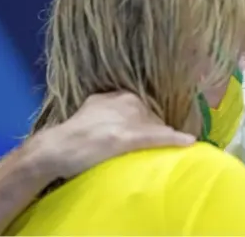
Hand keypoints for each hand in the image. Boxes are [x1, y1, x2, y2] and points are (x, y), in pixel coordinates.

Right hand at [25, 92, 195, 179]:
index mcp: (121, 95)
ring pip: (158, 128)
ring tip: (171, 150)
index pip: (146, 109)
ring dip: (166, 139)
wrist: (56, 148)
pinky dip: (174, 140)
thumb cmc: (74, 133)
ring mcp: (129, 120)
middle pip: (154, 119)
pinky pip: (157, 137)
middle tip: (155, 147)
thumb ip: (111, 109)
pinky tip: (189, 142)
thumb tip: (121, 115)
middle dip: (157, 132)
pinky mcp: (128, 137)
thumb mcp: (94, 111)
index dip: (150, 124)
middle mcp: (128, 102)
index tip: (154, 132)